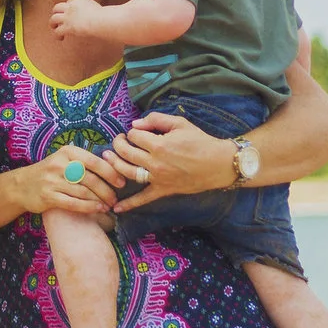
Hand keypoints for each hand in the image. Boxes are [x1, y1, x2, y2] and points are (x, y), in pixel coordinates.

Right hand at [17, 146, 127, 216]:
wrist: (22, 185)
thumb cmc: (50, 172)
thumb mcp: (65, 159)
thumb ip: (85, 161)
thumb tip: (115, 166)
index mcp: (68, 152)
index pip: (95, 162)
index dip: (111, 173)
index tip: (122, 182)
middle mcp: (60, 164)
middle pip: (91, 179)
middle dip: (107, 190)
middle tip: (116, 198)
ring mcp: (53, 181)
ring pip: (84, 192)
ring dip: (100, 200)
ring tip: (109, 205)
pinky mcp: (48, 196)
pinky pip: (73, 203)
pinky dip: (89, 207)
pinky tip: (98, 209)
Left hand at [49, 0, 104, 37]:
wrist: (100, 20)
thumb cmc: (104, 17)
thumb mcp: (99, 9)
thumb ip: (95, 10)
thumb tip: (102, 15)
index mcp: (79, 1)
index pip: (69, 2)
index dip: (68, 8)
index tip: (70, 14)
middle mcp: (71, 7)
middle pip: (57, 7)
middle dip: (56, 13)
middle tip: (57, 19)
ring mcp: (68, 17)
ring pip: (53, 19)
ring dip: (52, 24)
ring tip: (54, 28)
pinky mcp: (67, 26)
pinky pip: (57, 31)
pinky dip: (57, 35)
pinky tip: (61, 38)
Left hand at [109, 111, 237, 210]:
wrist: (219, 164)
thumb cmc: (200, 141)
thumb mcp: (180, 123)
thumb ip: (156, 119)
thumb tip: (135, 124)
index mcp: (159, 145)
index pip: (134, 136)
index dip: (133, 132)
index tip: (137, 132)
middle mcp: (155, 163)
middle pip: (125, 153)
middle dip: (118, 144)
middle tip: (119, 140)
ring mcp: (157, 178)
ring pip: (128, 172)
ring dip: (114, 165)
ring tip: (108, 158)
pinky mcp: (163, 190)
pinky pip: (143, 198)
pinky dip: (129, 204)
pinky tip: (116, 208)